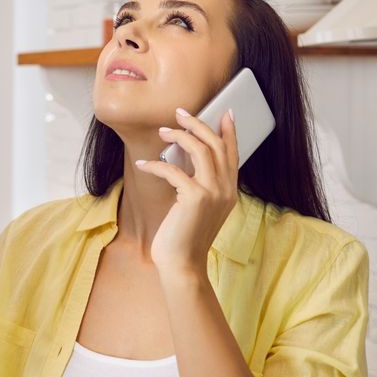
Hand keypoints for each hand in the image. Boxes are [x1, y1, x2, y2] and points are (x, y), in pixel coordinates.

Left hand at [136, 106, 238, 276]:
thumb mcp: (199, 206)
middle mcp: (226, 189)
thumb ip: (200, 183)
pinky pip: (174, 170)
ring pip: (200, 150)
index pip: (233, 153)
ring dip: (180, 136)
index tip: (225, 112)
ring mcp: (212, 193)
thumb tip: (185, 155)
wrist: (183, 264)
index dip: (229, 131)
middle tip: (180, 113)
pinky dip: (156, 164)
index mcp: (229, 190)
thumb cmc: (185, 234)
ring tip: (163, 131)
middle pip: (216, 145)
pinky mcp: (194, 198)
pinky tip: (143, 164)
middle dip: (198, 124)